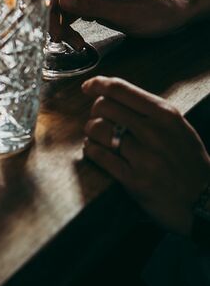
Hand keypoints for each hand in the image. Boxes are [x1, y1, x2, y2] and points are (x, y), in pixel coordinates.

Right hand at [58, 0, 191, 36]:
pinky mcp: (91, 0)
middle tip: (58, 37)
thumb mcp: (125, 13)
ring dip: (61, 24)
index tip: (45, 14)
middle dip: (53, 14)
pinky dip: (69, 27)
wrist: (175, 13)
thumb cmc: (157, 11)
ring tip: (72, 43)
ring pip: (61, 3)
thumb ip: (92, 5)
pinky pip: (71, 11)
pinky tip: (76, 41)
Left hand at [82, 76, 209, 234]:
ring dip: (91, 132)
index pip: (121, 89)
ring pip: (97, 130)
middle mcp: (154, 132)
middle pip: (103, 107)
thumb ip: (149, 110)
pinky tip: (96, 151)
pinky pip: (98, 155)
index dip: (97, 85)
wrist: (204, 200)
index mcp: (165, 115)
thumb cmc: (187, 161)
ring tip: (97, 137)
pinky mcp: (133, 179)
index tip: (88, 87)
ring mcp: (144, 156)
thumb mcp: (178, 127)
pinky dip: (91, 150)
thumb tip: (112, 93)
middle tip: (99, 121)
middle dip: (95, 112)